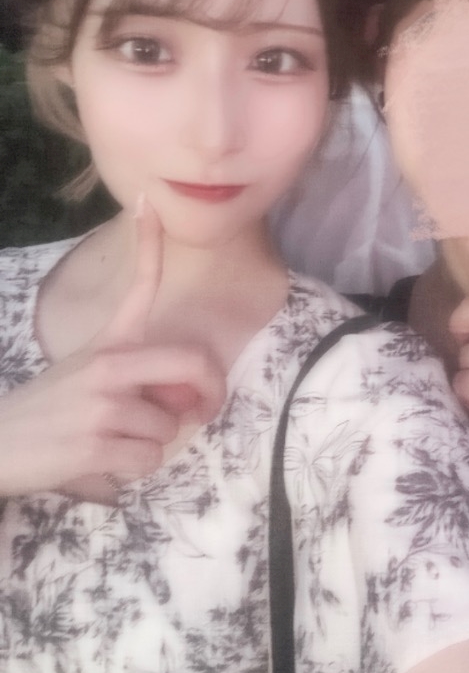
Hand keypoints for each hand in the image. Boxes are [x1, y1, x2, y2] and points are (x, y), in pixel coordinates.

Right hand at [0, 203, 225, 496]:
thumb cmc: (53, 410)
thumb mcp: (89, 374)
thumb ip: (138, 378)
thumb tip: (188, 398)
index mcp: (108, 341)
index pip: (138, 287)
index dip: (148, 244)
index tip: (150, 205)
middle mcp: (107, 364)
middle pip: (190, 362)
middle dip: (211, 391)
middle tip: (207, 408)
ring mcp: (101, 403)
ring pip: (169, 425)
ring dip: (154, 441)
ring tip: (116, 439)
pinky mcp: (95, 443)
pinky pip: (149, 459)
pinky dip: (136, 468)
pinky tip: (105, 460)